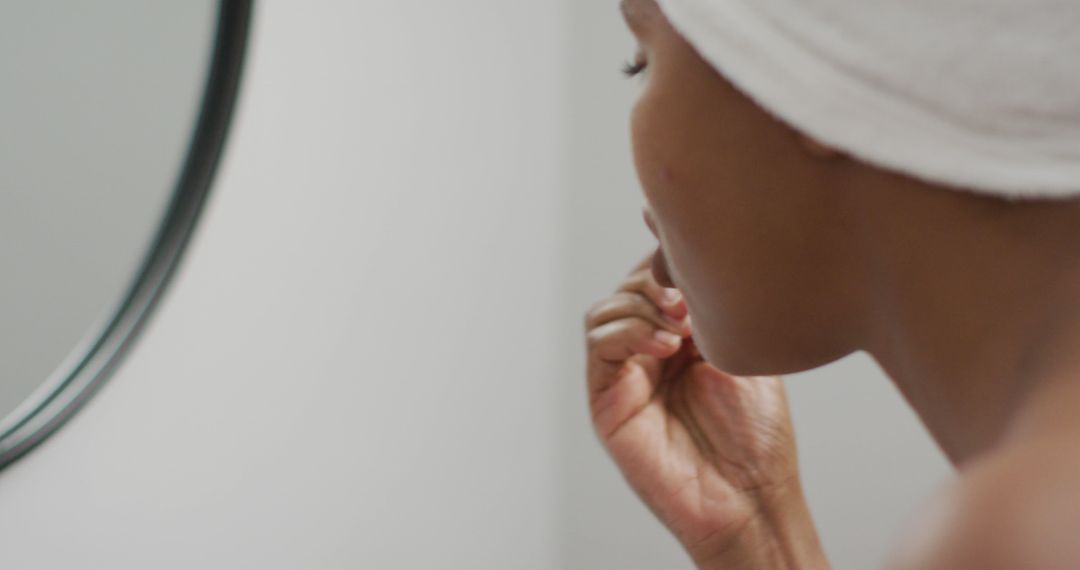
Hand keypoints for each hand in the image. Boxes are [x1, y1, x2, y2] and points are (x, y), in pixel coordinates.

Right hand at [584, 252, 807, 564]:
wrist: (749, 496)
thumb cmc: (756, 434)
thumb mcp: (744, 351)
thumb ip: (717, 306)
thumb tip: (699, 254)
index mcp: (681, 337)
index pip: (656, 276)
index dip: (666, 257)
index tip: (694, 253)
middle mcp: (648, 352)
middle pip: (630, 287)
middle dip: (657, 282)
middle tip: (691, 302)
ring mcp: (624, 375)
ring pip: (607, 311)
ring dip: (642, 307)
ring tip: (683, 328)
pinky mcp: (606, 400)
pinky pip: (599, 346)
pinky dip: (628, 334)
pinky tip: (666, 348)